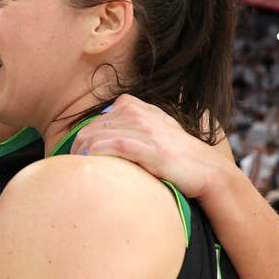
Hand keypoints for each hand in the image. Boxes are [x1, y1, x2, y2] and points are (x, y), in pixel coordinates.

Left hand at [71, 94, 234, 199]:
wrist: (207, 171)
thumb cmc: (176, 156)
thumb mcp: (152, 131)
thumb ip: (128, 126)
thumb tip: (98, 136)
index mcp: (134, 106)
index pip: (92, 120)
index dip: (80, 140)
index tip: (76, 157)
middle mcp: (137, 113)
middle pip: (88, 129)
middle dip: (75, 150)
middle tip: (71, 170)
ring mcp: (144, 129)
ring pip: (94, 137)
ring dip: (80, 156)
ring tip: (78, 172)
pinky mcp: (149, 148)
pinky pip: (111, 147)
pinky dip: (95, 157)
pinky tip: (90, 167)